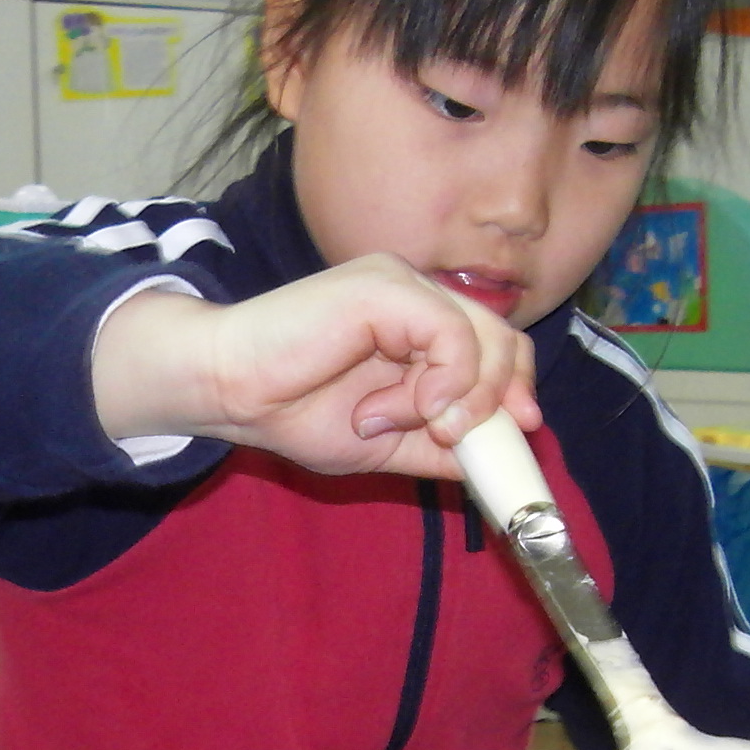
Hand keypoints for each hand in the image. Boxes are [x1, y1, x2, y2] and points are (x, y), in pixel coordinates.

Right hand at [89, 258, 536, 479]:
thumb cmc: (292, 410)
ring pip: (483, 337)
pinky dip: (439, 382)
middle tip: (462, 438)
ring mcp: (402, 285)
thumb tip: (494, 463)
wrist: (231, 391)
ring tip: (406, 422)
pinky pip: (449, 334)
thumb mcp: (384, 442)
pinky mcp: (386, 286)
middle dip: (500, 398)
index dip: (516, 389)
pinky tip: (398, 407)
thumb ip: (439, 447)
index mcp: (419, 325)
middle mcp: (417, 295)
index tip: (518, 433)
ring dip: (458, 398)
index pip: (498, 344)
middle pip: (503, 337)